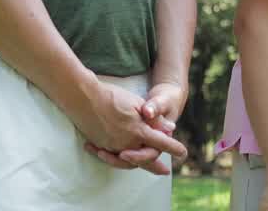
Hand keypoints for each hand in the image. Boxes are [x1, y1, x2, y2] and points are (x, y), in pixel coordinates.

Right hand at [72, 80, 186, 174]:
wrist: (83, 98)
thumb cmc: (113, 97)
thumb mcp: (138, 104)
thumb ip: (155, 119)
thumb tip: (170, 129)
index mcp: (139, 130)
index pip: (161, 143)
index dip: (173, 148)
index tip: (183, 153)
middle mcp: (126, 142)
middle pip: (145, 159)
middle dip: (156, 166)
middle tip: (164, 171)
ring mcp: (112, 146)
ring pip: (128, 161)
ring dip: (138, 164)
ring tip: (144, 168)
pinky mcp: (100, 145)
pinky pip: (113, 157)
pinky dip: (119, 158)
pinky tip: (121, 157)